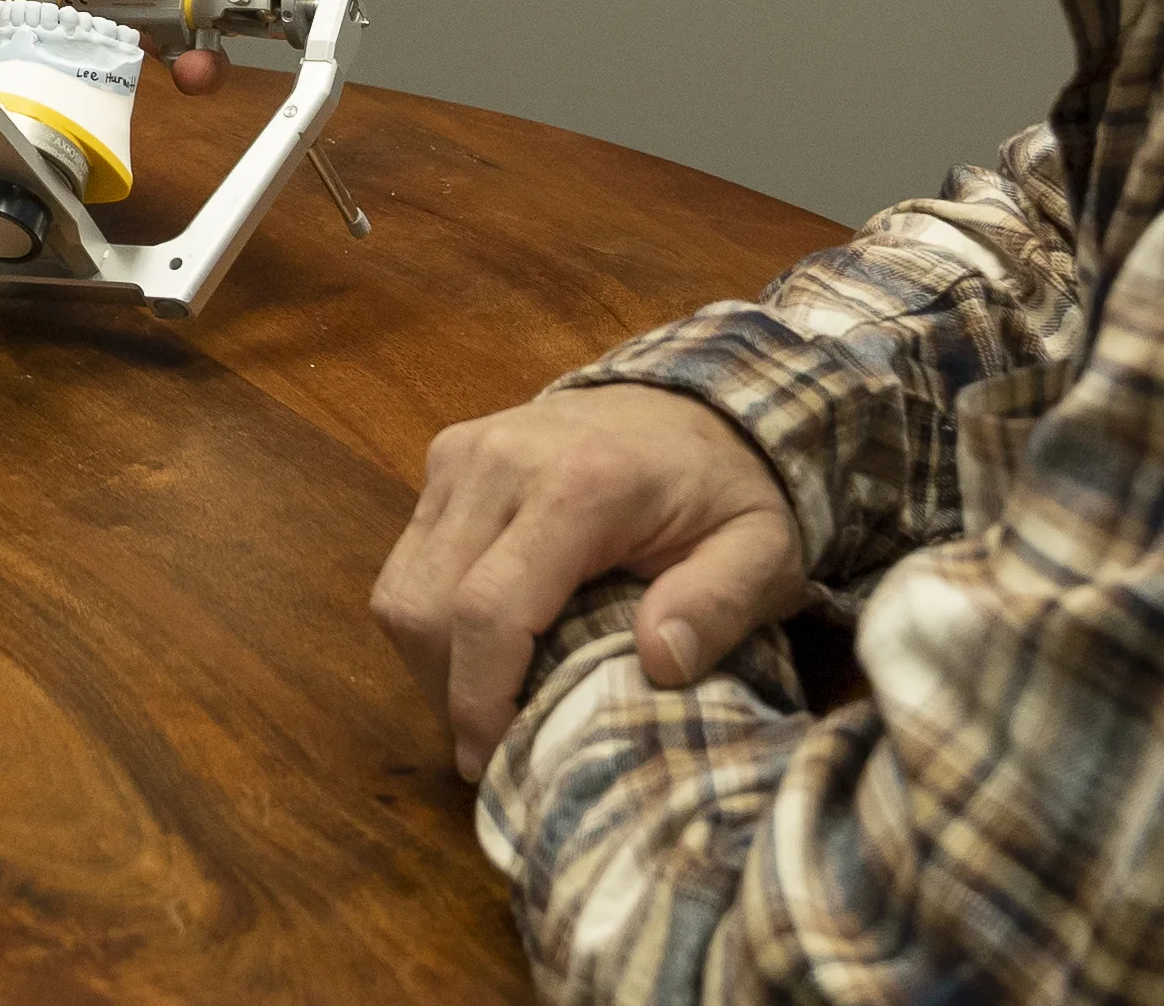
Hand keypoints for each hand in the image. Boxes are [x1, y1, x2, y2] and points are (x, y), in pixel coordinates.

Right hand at [371, 384, 808, 778]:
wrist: (695, 401)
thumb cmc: (727, 491)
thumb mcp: (763, 552)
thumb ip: (719, 605)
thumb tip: (658, 663)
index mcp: (580, 485)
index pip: (488, 607)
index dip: (480, 699)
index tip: (497, 761)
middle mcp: (501, 460)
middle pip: (426, 605)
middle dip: (448, 693)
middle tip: (492, 749)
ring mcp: (463, 453)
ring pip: (401, 589)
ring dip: (430, 664)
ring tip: (485, 705)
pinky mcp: (445, 459)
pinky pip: (407, 562)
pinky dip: (430, 622)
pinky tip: (479, 650)